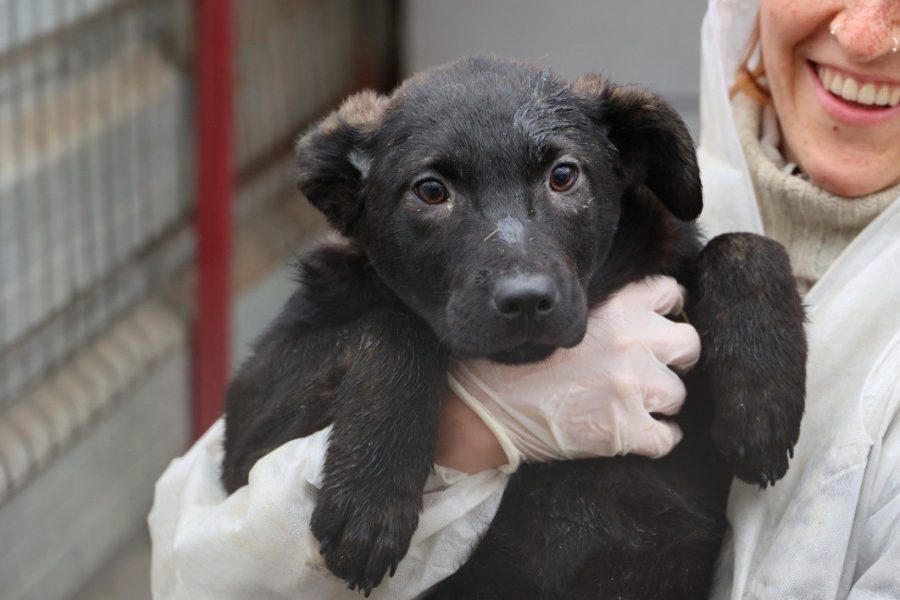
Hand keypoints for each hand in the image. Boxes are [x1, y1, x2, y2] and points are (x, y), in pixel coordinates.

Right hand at [447, 275, 700, 467]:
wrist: (485, 407)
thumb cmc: (511, 359)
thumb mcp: (557, 317)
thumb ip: (599, 311)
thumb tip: (630, 314)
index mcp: (616, 308)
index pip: (670, 294)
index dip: (668, 311)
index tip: (660, 324)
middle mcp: (631, 343)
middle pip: (689, 343)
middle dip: (676, 357)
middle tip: (655, 368)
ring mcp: (632, 387)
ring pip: (678, 394)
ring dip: (661, 401)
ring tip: (638, 406)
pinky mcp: (626, 430)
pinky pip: (667, 437)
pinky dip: (659, 438)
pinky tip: (642, 436)